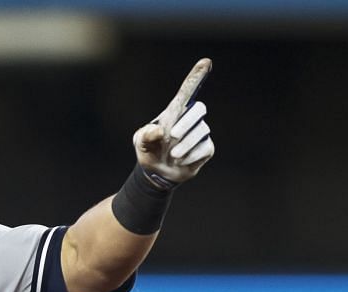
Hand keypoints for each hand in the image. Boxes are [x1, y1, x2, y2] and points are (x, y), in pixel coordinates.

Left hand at [134, 58, 214, 186]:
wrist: (157, 174)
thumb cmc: (149, 152)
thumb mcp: (140, 143)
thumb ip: (146, 135)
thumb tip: (160, 131)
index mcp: (174, 112)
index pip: (187, 90)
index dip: (197, 76)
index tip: (206, 61)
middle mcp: (190, 118)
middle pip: (199, 108)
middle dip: (187, 122)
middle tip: (172, 136)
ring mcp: (200, 133)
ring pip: (201, 131)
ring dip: (184, 145)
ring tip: (173, 155)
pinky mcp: (207, 148)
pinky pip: (204, 149)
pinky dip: (190, 157)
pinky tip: (181, 161)